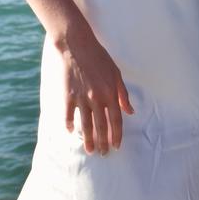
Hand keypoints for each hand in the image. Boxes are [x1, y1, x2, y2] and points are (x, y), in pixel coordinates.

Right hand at [62, 24, 134, 154]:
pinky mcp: (68, 95)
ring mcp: (81, 98)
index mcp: (110, 93)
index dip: (117, 135)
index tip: (117, 146)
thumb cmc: (99, 57)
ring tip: (90, 150)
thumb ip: (123, 94)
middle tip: (104, 154)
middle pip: (101, 126)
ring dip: (88, 139)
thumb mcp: (116, 73)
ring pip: (85, 124)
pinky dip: (69, 124)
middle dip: (103, 142)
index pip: (116, 120)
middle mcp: (96, 98)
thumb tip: (130, 111)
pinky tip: (71, 132)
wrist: (77, 45)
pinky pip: (69, 115)